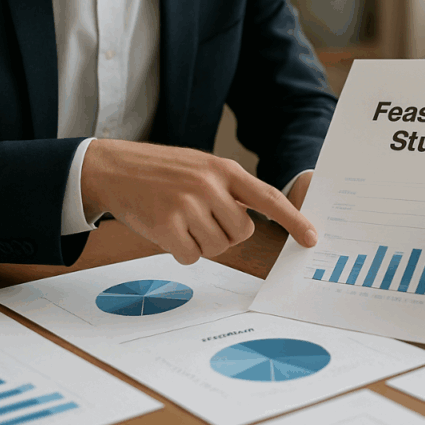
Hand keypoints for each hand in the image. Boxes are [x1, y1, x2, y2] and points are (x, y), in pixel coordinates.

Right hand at [81, 140, 317, 264]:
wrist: (113, 168)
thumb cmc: (161, 171)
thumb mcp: (201, 167)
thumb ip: (229, 189)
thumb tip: (257, 220)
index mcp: (224, 169)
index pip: (270, 198)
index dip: (294, 220)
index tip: (312, 238)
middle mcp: (210, 185)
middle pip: (242, 232)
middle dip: (225, 234)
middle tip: (200, 219)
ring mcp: (188, 204)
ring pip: (217, 247)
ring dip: (200, 243)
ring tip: (179, 220)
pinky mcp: (167, 224)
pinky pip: (191, 256)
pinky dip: (180, 251)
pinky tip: (166, 230)